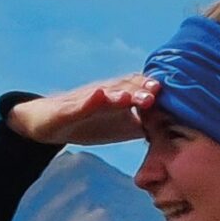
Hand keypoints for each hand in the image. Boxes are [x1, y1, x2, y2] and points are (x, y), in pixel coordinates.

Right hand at [8, 74, 157, 146]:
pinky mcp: (66, 110)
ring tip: (127, 97)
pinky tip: (97, 95)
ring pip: (104, 94)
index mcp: (119, 100)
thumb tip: (173, 132)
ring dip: (117, 93)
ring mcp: (85, 101)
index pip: (141, 91)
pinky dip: (88, 100)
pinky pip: (77, 105)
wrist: (46, 122)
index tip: (172, 98)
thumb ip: (143, 125)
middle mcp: (105, 95)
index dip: (154, 93)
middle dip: (139, 90)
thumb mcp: (118, 127)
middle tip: (154, 93)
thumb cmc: (88, 123)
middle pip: (125, 88)